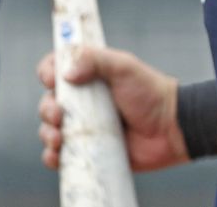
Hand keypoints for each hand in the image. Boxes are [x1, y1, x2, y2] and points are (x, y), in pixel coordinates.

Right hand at [37, 47, 189, 172]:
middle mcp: (82, 100)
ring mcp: (84, 126)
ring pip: (50, 129)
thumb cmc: (149, 93)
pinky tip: (57, 155)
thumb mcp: (124, 66)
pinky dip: (52, 156)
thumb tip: (66, 74)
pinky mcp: (89, 150)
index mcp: (88, 75)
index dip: (48, 72)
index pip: (56, 68)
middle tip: (59, 114)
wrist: (170, 129)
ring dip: (47, 133)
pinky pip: (60, 155)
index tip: (52, 79)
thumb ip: (95, 60)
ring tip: (59, 137)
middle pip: (48, 101)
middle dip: (47, 108)